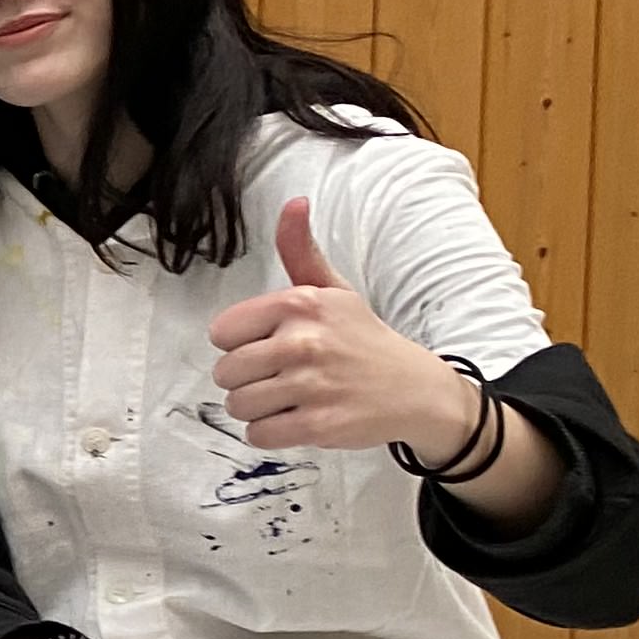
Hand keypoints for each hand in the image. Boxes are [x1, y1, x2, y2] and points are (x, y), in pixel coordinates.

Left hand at [204, 198, 477, 456]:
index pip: (221, 333)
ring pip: (238, 405)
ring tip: (291, 398)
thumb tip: (294, 203)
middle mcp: (303, 341)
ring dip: (259, 408)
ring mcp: (311, 385)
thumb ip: (300, 251)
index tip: (270, 345)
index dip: (240, 344)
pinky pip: (258, 435)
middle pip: (225, 373)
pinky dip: (271, 433)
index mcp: (299, 304)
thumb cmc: (364, 340)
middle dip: (248, 380)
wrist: (418, 390)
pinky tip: (297, 419)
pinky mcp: (318, 424)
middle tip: (283, 376)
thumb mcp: (333, 291)